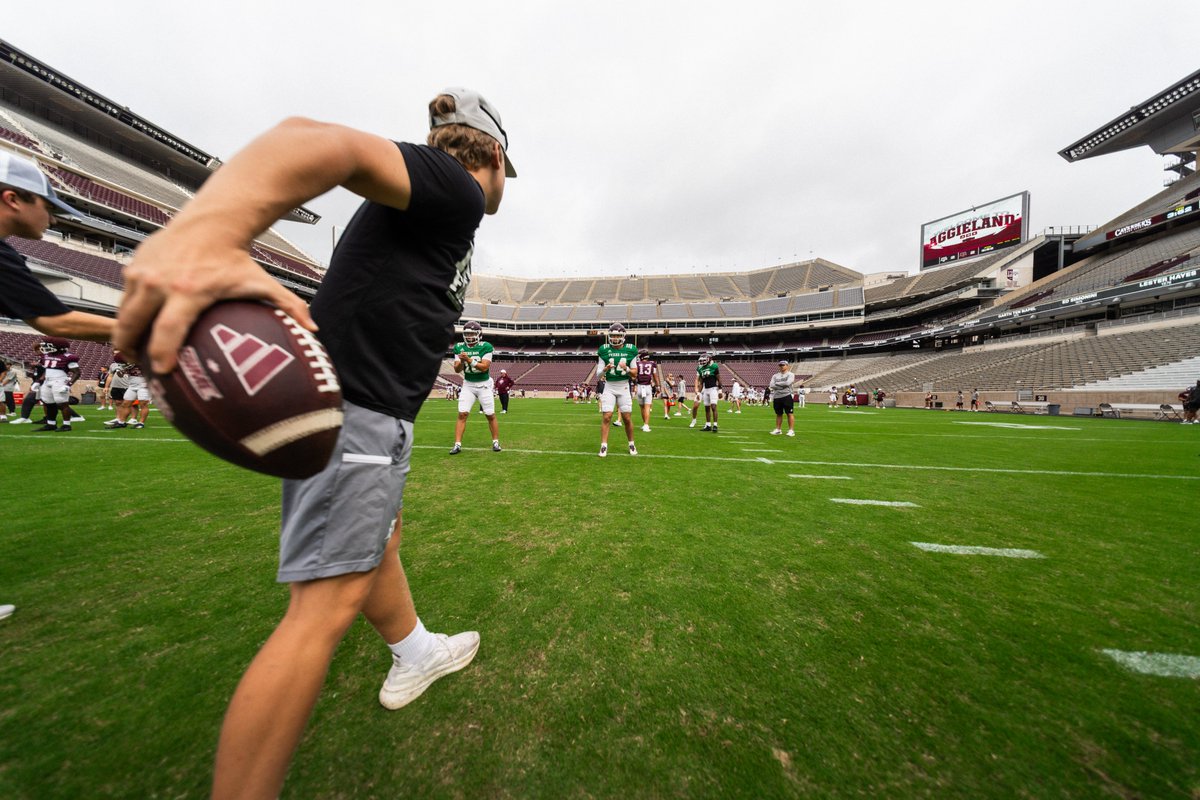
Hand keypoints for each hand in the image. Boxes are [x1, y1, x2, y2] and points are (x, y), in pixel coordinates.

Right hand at [115, 225, 315, 372]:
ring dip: (124, 332)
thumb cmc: (234, 257)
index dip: (161, 354)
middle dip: (130, 349)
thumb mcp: (261, 282)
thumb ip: (288, 306)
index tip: (162, 371)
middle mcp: (160, 282)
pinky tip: (135, 326)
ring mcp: (143, 272)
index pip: (167, 331)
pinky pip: (125, 295)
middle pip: (133, 325)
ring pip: (124, 311)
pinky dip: (128, 312)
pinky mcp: (135, 265)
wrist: (211, 223)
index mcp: (188, 292)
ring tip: (130, 350)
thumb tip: (313, 329)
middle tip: (137, 366)